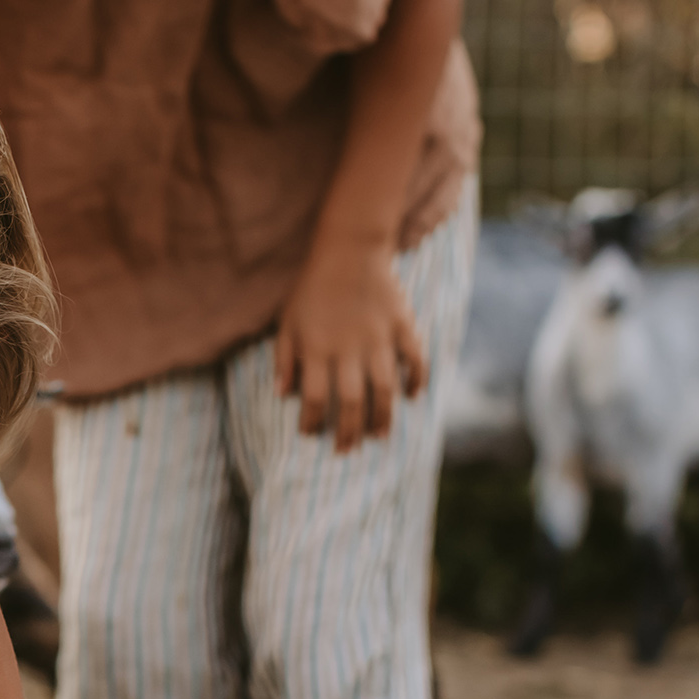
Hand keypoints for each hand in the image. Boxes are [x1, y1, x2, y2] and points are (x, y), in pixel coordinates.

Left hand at [275, 240, 427, 451]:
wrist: (350, 247)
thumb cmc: (312, 287)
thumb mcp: (287, 321)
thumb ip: (283, 358)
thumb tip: (282, 395)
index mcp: (317, 348)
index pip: (315, 398)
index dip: (313, 422)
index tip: (311, 436)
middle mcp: (349, 348)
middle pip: (351, 401)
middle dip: (349, 432)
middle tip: (347, 451)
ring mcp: (379, 337)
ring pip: (384, 388)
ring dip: (383, 417)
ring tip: (380, 437)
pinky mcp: (402, 324)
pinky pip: (414, 358)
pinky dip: (416, 379)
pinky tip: (413, 397)